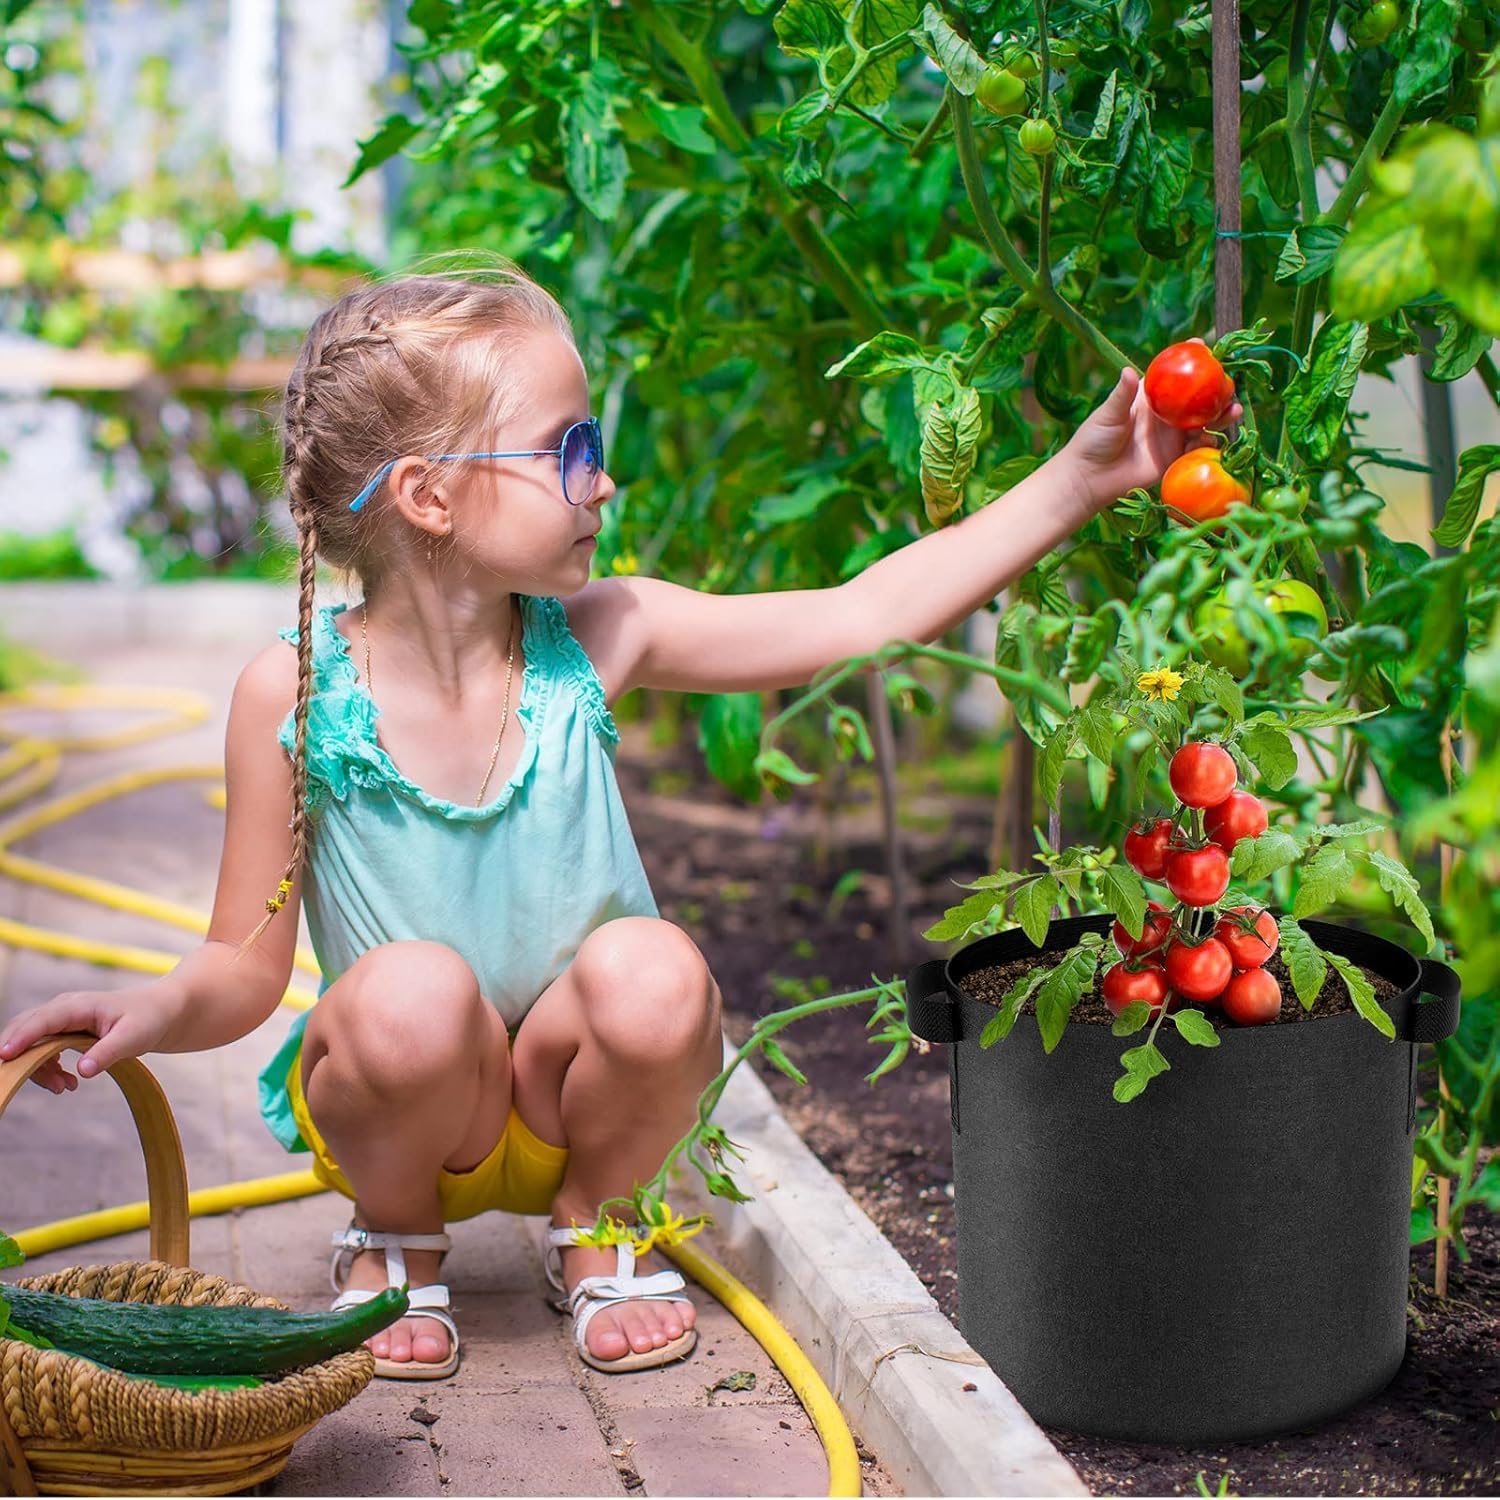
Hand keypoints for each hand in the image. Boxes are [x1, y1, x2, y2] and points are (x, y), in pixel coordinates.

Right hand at [0, 980, 183, 1092]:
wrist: (161, 1012)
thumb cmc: (149, 1019)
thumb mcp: (133, 1037)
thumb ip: (107, 1053)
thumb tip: (82, 1070)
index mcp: (78, 1006)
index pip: (42, 1020)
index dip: (21, 1038)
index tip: (5, 1056)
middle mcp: (64, 1009)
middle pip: (25, 1030)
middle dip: (21, 1058)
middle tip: (38, 1084)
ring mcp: (62, 1020)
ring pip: (31, 1043)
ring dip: (39, 1069)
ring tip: (65, 1088)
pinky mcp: (64, 1031)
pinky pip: (42, 1050)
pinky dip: (47, 1069)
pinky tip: (67, 1083)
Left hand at [1061, 340, 1244, 513]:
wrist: (1090, 478)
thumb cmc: (1094, 440)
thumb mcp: (1108, 415)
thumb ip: (1122, 395)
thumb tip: (1128, 370)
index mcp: (1150, 397)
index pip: (1174, 374)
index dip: (1189, 359)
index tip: (1203, 345)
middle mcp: (1165, 414)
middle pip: (1198, 397)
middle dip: (1216, 389)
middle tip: (1228, 384)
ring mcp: (1172, 436)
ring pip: (1204, 421)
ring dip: (1221, 415)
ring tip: (1233, 410)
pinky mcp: (1174, 457)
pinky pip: (1198, 447)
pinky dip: (1209, 441)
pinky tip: (1213, 437)